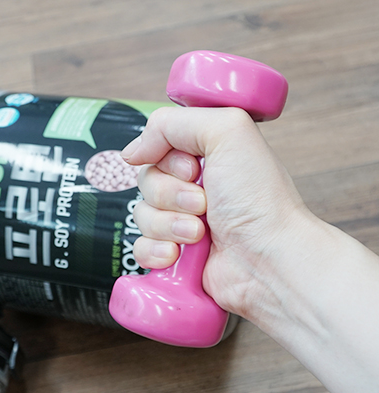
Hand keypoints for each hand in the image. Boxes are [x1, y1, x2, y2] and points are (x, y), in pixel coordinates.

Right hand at [121, 106, 312, 320]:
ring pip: (141, 214)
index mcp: (206, 154)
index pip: (157, 146)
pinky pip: (140, 246)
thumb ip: (173, 123)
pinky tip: (178, 255)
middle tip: (203, 204)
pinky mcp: (175, 253)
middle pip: (146, 179)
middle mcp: (194, 186)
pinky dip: (156, 251)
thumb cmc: (260, 201)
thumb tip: (132, 151)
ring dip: (168, 224)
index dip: (168, 160)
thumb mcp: (226, 132)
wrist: (268, 260)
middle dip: (170, 194)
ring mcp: (183, 221)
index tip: (194, 168)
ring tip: (199, 233)